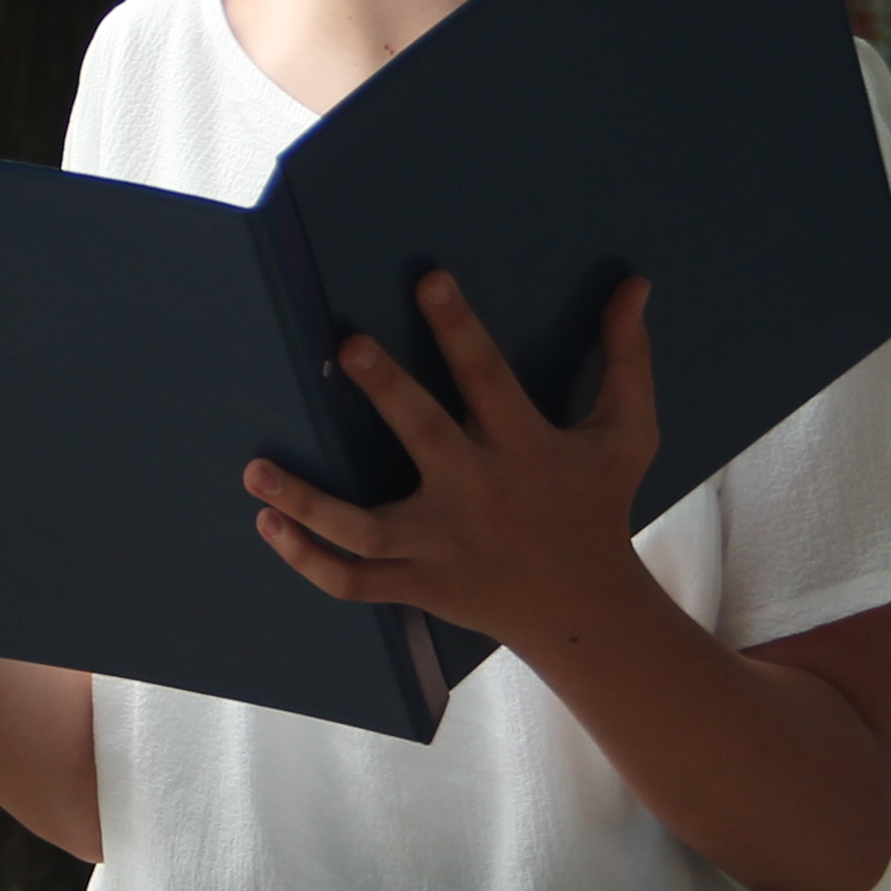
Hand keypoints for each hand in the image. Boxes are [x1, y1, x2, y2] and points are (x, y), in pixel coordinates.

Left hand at [245, 272, 663, 653]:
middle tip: (351, 345)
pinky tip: (269, 524)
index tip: (429, 280)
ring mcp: (440, 545)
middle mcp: (478, 494)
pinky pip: (352, 580)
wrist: (584, 611)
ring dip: (306, 501)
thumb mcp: (627, 434)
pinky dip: (307, 560)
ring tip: (254, 470)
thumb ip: (627, 359)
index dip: (460, 328)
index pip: (488, 379)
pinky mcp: (417, 584)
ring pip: (362, 528)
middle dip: (389, 391)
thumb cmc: (598, 506)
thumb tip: (636, 286)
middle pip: (426, 437)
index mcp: (525, 448)